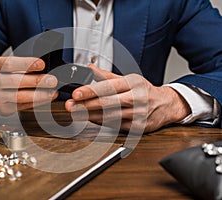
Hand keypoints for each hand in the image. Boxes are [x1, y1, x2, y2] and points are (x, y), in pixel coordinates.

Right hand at [0, 56, 57, 114]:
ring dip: (39, 95)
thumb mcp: (8, 67)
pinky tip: (47, 98)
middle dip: (36, 81)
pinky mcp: (4, 109)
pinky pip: (23, 106)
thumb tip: (46, 69)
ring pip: (19, 96)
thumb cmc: (3, 77)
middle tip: (52, 80)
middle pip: (15, 81)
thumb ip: (24, 66)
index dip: (26, 63)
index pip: (10, 63)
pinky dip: (37, 102)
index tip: (42, 64)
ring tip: (52, 92)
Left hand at [65, 64, 190, 132]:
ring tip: (76, 113)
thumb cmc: (144, 91)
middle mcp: (136, 98)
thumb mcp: (129, 79)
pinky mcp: (138, 128)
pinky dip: (101, 123)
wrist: (166, 105)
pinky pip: (115, 126)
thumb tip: (89, 68)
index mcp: (133, 83)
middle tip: (70, 106)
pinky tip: (90, 119)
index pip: (108, 86)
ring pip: (109, 117)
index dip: (91, 91)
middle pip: (107, 103)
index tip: (76, 93)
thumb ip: (107, 75)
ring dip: (90, 116)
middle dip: (86, 105)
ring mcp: (138, 114)